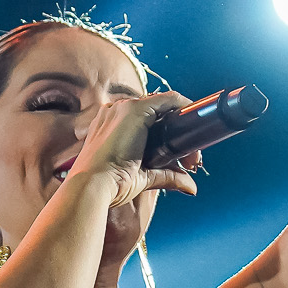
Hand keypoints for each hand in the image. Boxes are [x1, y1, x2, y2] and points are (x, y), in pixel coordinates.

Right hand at [74, 90, 200, 207]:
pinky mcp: (136, 109)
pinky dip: (184, 108)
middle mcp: (115, 112)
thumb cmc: (109, 185)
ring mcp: (124, 108)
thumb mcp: (141, 177)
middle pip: (157, 115)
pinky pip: (169, 100)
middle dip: (177, 135)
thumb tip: (191, 186)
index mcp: (110, 126)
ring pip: (164, 108)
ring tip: (193, 155)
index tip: (181, 159)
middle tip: (191, 161)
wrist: (92, 185)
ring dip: (182, 125)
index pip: (145, 122)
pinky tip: (194, 121)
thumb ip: (166, 176)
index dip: (166, 138)